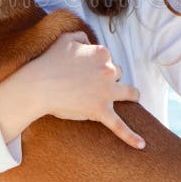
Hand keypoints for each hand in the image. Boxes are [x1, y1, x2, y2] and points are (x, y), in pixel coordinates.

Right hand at [0, 32, 143, 147]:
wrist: (39, 85)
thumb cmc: (49, 62)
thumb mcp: (65, 39)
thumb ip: (81, 36)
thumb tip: (89, 41)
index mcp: (101, 53)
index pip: (107, 57)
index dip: (98, 64)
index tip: (87, 68)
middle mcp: (108, 70)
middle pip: (117, 73)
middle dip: (109, 77)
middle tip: (93, 83)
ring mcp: (107, 92)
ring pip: (128, 92)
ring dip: (131, 94)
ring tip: (133, 98)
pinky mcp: (101, 110)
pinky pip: (119, 126)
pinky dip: (131, 136)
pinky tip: (141, 145)